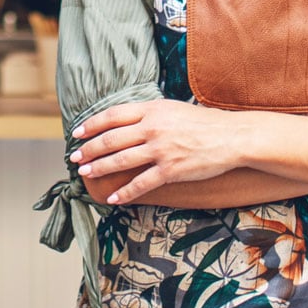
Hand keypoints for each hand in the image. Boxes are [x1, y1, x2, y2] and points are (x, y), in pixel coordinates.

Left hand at [70, 100, 254, 204]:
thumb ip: (149, 114)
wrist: (233, 137)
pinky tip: (113, 198)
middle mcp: (152, 128)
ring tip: (86, 174)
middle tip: (75, 158)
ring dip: (99, 168)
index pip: (112, 116)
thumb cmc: (204, 123)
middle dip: (88, 150)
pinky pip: (141, 183)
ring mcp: (161, 150)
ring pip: (120, 160)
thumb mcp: (173, 109)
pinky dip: (124, 192)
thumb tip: (125, 121)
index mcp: (152, 110)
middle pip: (111, 139)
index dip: (91, 125)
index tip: (77, 133)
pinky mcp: (170, 170)